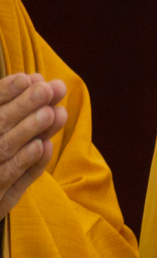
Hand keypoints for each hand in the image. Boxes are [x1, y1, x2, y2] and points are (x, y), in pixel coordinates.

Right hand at [0, 74, 66, 218]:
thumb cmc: (1, 156)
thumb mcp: (5, 126)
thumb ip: (14, 106)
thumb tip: (37, 79)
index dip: (5, 91)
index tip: (27, 77)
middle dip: (22, 106)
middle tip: (46, 89)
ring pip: (5, 149)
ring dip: (28, 131)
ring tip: (50, 113)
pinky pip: (12, 180)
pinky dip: (27, 163)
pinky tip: (43, 146)